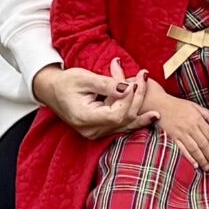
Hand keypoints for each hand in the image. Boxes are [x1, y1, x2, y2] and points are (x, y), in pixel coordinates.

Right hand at [32, 63, 151, 140]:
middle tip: (144, 76)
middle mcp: (91, 130)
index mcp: (84, 118)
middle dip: (137, 97)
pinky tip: (151, 116)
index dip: (127, 100)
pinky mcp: (101, 130)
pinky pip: (121, 126)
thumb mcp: (84, 78)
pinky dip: (136, 118)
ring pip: (125, 123)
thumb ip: (106, 84)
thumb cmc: (66, 82)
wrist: (52, 90)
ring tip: (156, 102)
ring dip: (139, 107)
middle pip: (123, 119)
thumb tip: (127, 88)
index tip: (133, 82)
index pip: (115, 115)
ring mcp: (96, 132)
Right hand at [150, 90, 208, 170]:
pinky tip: (195, 165)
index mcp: (197, 119)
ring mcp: (181, 133)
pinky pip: (182, 150)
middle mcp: (190, 127)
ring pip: (195, 149)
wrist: (159, 105)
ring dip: (202, 160)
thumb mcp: (196, 106)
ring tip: (207, 167)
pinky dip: (189, 158)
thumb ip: (208, 115)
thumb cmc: (178, 106)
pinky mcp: (173, 138)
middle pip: (203, 144)